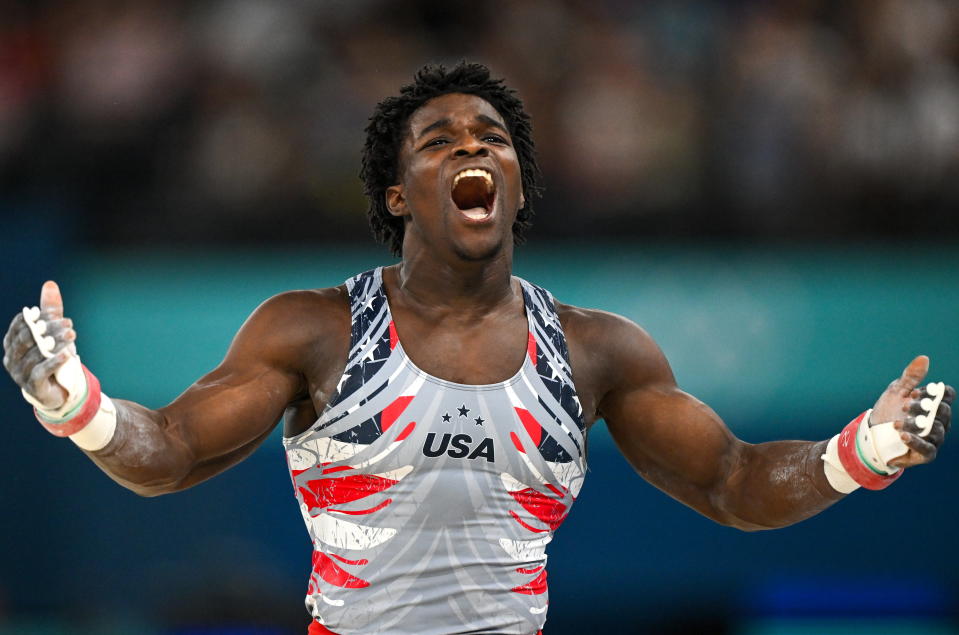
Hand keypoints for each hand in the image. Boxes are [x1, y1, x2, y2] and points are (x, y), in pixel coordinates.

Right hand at [2, 281, 76, 408]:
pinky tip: (67, 354)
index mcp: (12, 343)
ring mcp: (19, 373)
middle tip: (68, 323)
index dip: (34, 319)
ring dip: (55, 343)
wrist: (57, 389)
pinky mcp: (31, 385)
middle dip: (48, 329)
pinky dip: (54, 362)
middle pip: (28, 339)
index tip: (50, 314)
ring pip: (36, 354)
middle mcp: (11, 357)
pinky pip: (41, 371)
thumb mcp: (51, 331)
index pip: (19, 327)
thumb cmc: (50, 355)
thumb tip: (50, 283)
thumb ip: (50, 310)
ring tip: (72, 334)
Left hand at [869, 355, 953, 468]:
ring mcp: (934, 437)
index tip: (915, 392)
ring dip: (915, 425)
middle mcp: (939, 421)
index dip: (936, 393)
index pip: (947, 395)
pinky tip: (903, 435)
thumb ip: (910, 377)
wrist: (872, 434)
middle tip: (905, 405)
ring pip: (935, 430)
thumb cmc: (888, 410)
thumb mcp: (896, 391)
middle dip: (923, 408)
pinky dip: (916, 442)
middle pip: (943, 412)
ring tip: (897, 423)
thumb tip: (924, 358)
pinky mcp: (925, 453)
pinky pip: (927, 449)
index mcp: (934, 404)